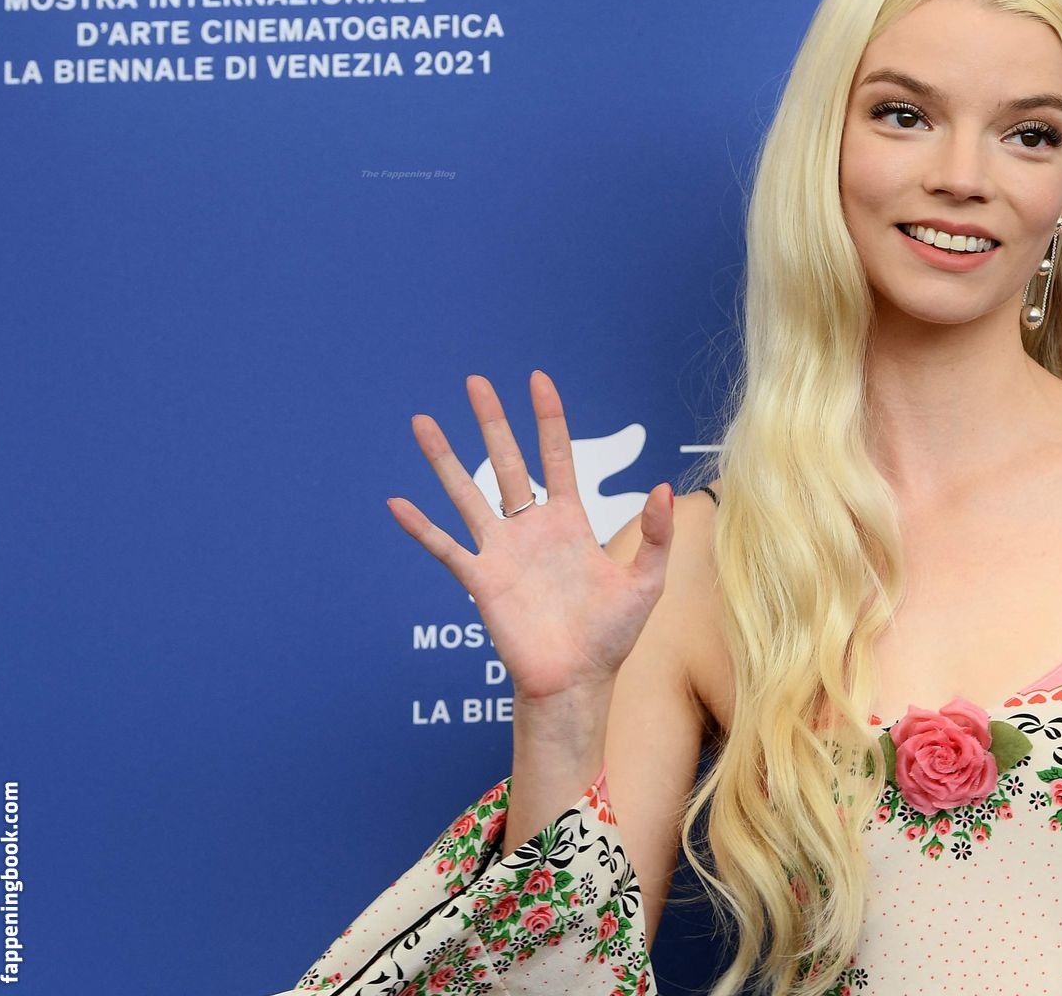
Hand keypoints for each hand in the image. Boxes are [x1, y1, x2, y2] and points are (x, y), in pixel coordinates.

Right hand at [385, 370, 674, 703]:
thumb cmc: (613, 634)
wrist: (578, 680)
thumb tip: (663, 487)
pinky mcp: (481, 581)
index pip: (556, 457)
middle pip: (507, 462)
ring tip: (423, 421)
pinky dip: (421, 527)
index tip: (537, 381)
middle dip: (492, 422)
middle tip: (475, 382)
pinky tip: (398, 503)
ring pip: (468, 493)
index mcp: (571, 522)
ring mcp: (503, 551)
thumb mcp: (647, 581)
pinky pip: (445, 548)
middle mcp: (532, 529)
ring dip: (444, 458)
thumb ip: (657, 534)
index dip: (548, 419)